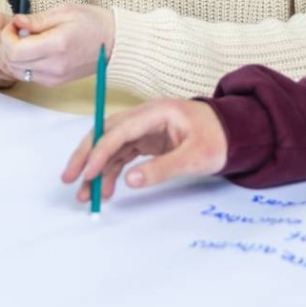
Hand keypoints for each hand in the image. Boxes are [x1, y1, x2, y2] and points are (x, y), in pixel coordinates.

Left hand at [4, 3, 115, 86]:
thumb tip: (16, 22)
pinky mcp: (55, 82)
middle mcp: (55, 66)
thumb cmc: (93, 23)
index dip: (7, 37)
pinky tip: (34, 50)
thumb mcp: (65, 11)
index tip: (14, 25)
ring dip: (15, 56)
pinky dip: (25, 64)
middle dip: (8, 45)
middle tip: (18, 30)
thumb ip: (37, 19)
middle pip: (12, 63)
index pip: (14, 51)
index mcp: (57, 45)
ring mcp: (55, 77)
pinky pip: (29, 76)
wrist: (115, 43)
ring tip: (27, 40)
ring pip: (18, 72)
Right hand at [61, 99, 226, 202]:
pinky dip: (111, 170)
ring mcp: (144, 126)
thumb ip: (162, 168)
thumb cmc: (218, 140)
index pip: (119, 130)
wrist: (235, 132)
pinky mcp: (146, 138)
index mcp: (157, 112)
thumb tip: (130, 180)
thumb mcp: (195, 158)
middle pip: (105, 132)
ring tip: (86, 194)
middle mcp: (145, 115)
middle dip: (86, 156)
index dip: (100, 151)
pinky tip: (106, 188)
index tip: (88, 173)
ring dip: (96, 168)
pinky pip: (121, 153)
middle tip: (70, 179)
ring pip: (110, 144)